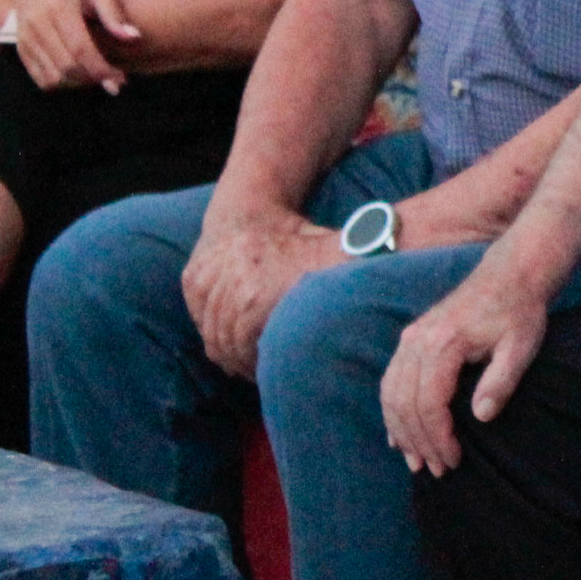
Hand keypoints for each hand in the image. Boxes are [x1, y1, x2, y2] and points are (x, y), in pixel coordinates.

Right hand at [6, 0, 139, 91]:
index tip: (121, 80)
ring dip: (78, 84)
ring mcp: (25, 37)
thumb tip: (135, 38)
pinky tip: (78, 75)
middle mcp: (37, 25)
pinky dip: (60, 83)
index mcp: (59, 9)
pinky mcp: (20, 46)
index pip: (80, 50)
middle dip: (93, 79)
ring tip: (97, 76)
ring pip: (52, 76)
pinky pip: (39, 76)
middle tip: (115, 80)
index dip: (101, 69)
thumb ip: (114, 13)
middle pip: (66, 67)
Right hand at [179, 201, 342, 376]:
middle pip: (228, 344)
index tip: (275, 371)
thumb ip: (355, 271)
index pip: (250, 349)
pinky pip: (199, 317)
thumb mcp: (330, 252)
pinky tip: (227, 340)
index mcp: (261, 292)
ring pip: (211, 334)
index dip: (261, 365)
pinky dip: (210, 331)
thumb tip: (388, 290)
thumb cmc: (298, 237)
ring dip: (225, 352)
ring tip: (243, 361)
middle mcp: (232, 288)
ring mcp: (207, 281)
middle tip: (259, 372)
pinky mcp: (193, 279)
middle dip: (243, 363)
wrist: (251, 207)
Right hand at [379, 261, 551, 472]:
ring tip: (416, 461)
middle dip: (419, 441)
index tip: (454, 460)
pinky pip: (391, 381)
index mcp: (444, 343)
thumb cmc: (519, 312)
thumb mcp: (521, 346)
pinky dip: (392, 411)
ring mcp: (410, 339)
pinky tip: (398, 436)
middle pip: (405, 403)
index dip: (438, 437)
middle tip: (437, 470)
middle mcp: (418, 341)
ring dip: (401, 431)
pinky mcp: (411, 340)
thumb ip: (501, 381)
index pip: (429, 403)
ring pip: (391, 394)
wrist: (510, 276)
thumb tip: (481, 416)